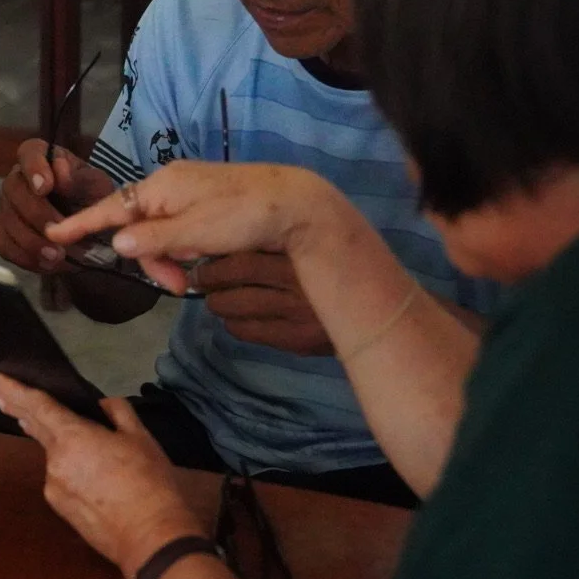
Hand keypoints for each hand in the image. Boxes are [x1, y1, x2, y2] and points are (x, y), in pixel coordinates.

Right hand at [0, 139, 115, 273]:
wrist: (91, 230)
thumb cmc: (93, 201)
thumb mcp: (97, 188)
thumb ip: (80, 180)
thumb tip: (60, 173)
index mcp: (43, 158)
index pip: (29, 152)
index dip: (33, 168)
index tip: (45, 187)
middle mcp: (18, 179)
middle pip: (13, 189)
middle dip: (35, 213)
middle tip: (56, 231)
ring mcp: (8, 207)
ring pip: (6, 220)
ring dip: (30, 241)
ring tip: (57, 256)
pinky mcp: (5, 233)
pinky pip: (4, 245)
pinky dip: (25, 257)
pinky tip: (46, 264)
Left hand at [0, 373, 204, 578]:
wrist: (150, 537)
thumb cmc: (148, 482)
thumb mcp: (140, 437)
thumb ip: (117, 412)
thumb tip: (100, 407)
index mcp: (72, 437)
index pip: (38, 406)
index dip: (15, 390)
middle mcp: (54, 462)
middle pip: (35, 429)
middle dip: (17, 410)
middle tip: (1, 397)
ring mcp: (54, 488)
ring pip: (56, 457)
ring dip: (62, 446)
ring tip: (92, 450)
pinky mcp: (60, 509)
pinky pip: (62, 478)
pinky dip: (72, 469)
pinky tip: (96, 478)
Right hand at [45, 162, 353, 293]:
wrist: (294, 203)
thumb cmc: (243, 215)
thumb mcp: (195, 233)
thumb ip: (153, 240)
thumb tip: (117, 244)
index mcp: (161, 186)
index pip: (110, 208)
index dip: (81, 224)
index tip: (53, 234)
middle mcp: (169, 184)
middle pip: (137, 226)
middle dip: (149, 260)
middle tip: (175, 287)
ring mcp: (188, 191)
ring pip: (158, 230)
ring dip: (167, 258)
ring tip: (190, 277)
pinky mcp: (205, 201)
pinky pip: (177, 227)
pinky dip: (181, 247)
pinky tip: (199, 257)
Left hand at [195, 251, 333, 354]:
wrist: (377, 312)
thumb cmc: (335, 269)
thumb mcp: (313, 245)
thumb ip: (282, 240)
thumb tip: (230, 238)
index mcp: (301, 252)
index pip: (242, 256)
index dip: (215, 259)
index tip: (203, 256)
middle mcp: (298, 282)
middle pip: (235, 279)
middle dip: (209, 280)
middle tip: (201, 279)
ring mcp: (296, 313)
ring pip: (237, 307)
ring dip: (218, 303)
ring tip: (216, 298)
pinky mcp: (297, 340)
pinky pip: (251, 332)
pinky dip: (235, 325)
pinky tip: (235, 319)